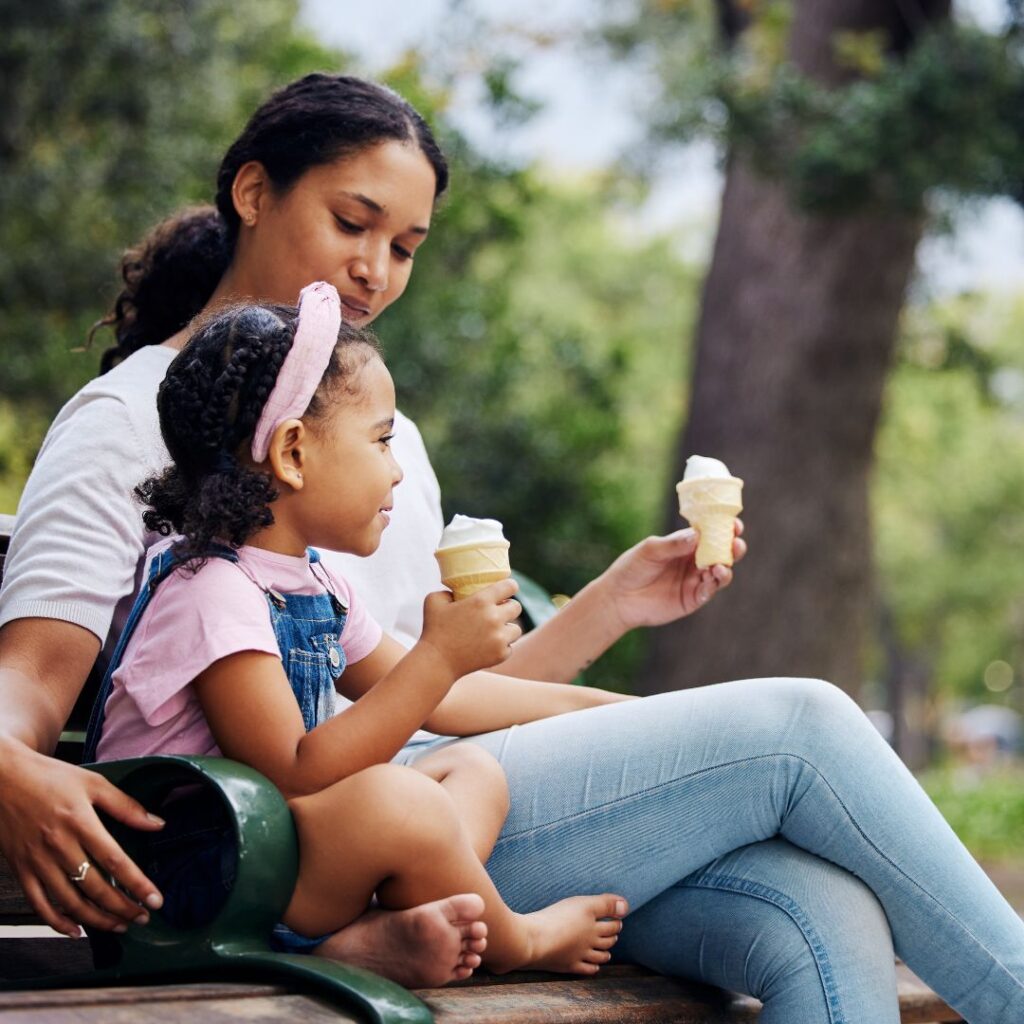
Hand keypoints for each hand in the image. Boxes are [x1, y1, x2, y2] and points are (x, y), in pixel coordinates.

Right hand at [0, 737, 164, 936]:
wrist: (2, 779)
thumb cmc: (50, 776)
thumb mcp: (93, 783)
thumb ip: (125, 806)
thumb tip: (157, 824)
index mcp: (80, 822)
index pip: (115, 861)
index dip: (137, 884)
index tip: (155, 901)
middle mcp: (58, 846)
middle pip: (95, 888)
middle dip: (122, 907)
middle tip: (142, 918)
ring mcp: (37, 861)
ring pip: (69, 902)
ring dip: (97, 919)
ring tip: (119, 925)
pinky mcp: (20, 869)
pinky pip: (39, 904)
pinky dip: (58, 922)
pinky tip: (77, 931)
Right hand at [420, 579, 522, 679]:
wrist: (437, 662)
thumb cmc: (434, 630)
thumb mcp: (434, 601)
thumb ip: (448, 592)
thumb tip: (456, 593)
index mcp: (481, 601)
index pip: (509, 586)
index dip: (510, 586)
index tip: (509, 589)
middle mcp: (494, 618)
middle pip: (516, 607)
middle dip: (509, 608)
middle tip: (500, 611)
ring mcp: (499, 638)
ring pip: (516, 629)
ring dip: (508, 629)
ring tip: (496, 631)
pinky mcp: (501, 654)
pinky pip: (510, 647)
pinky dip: (502, 647)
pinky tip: (489, 646)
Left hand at [606, 521, 745, 631]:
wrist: (619, 598)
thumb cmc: (632, 568)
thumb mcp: (650, 550)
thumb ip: (673, 544)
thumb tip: (697, 535)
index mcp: (686, 544)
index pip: (711, 533)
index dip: (725, 528)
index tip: (734, 524)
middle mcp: (694, 561)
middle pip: (722, 552)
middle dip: (733, 547)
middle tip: (735, 543)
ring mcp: (695, 580)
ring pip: (721, 572)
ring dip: (725, 567)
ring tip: (719, 565)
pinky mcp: (693, 598)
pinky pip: (710, 590)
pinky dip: (714, 584)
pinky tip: (712, 577)